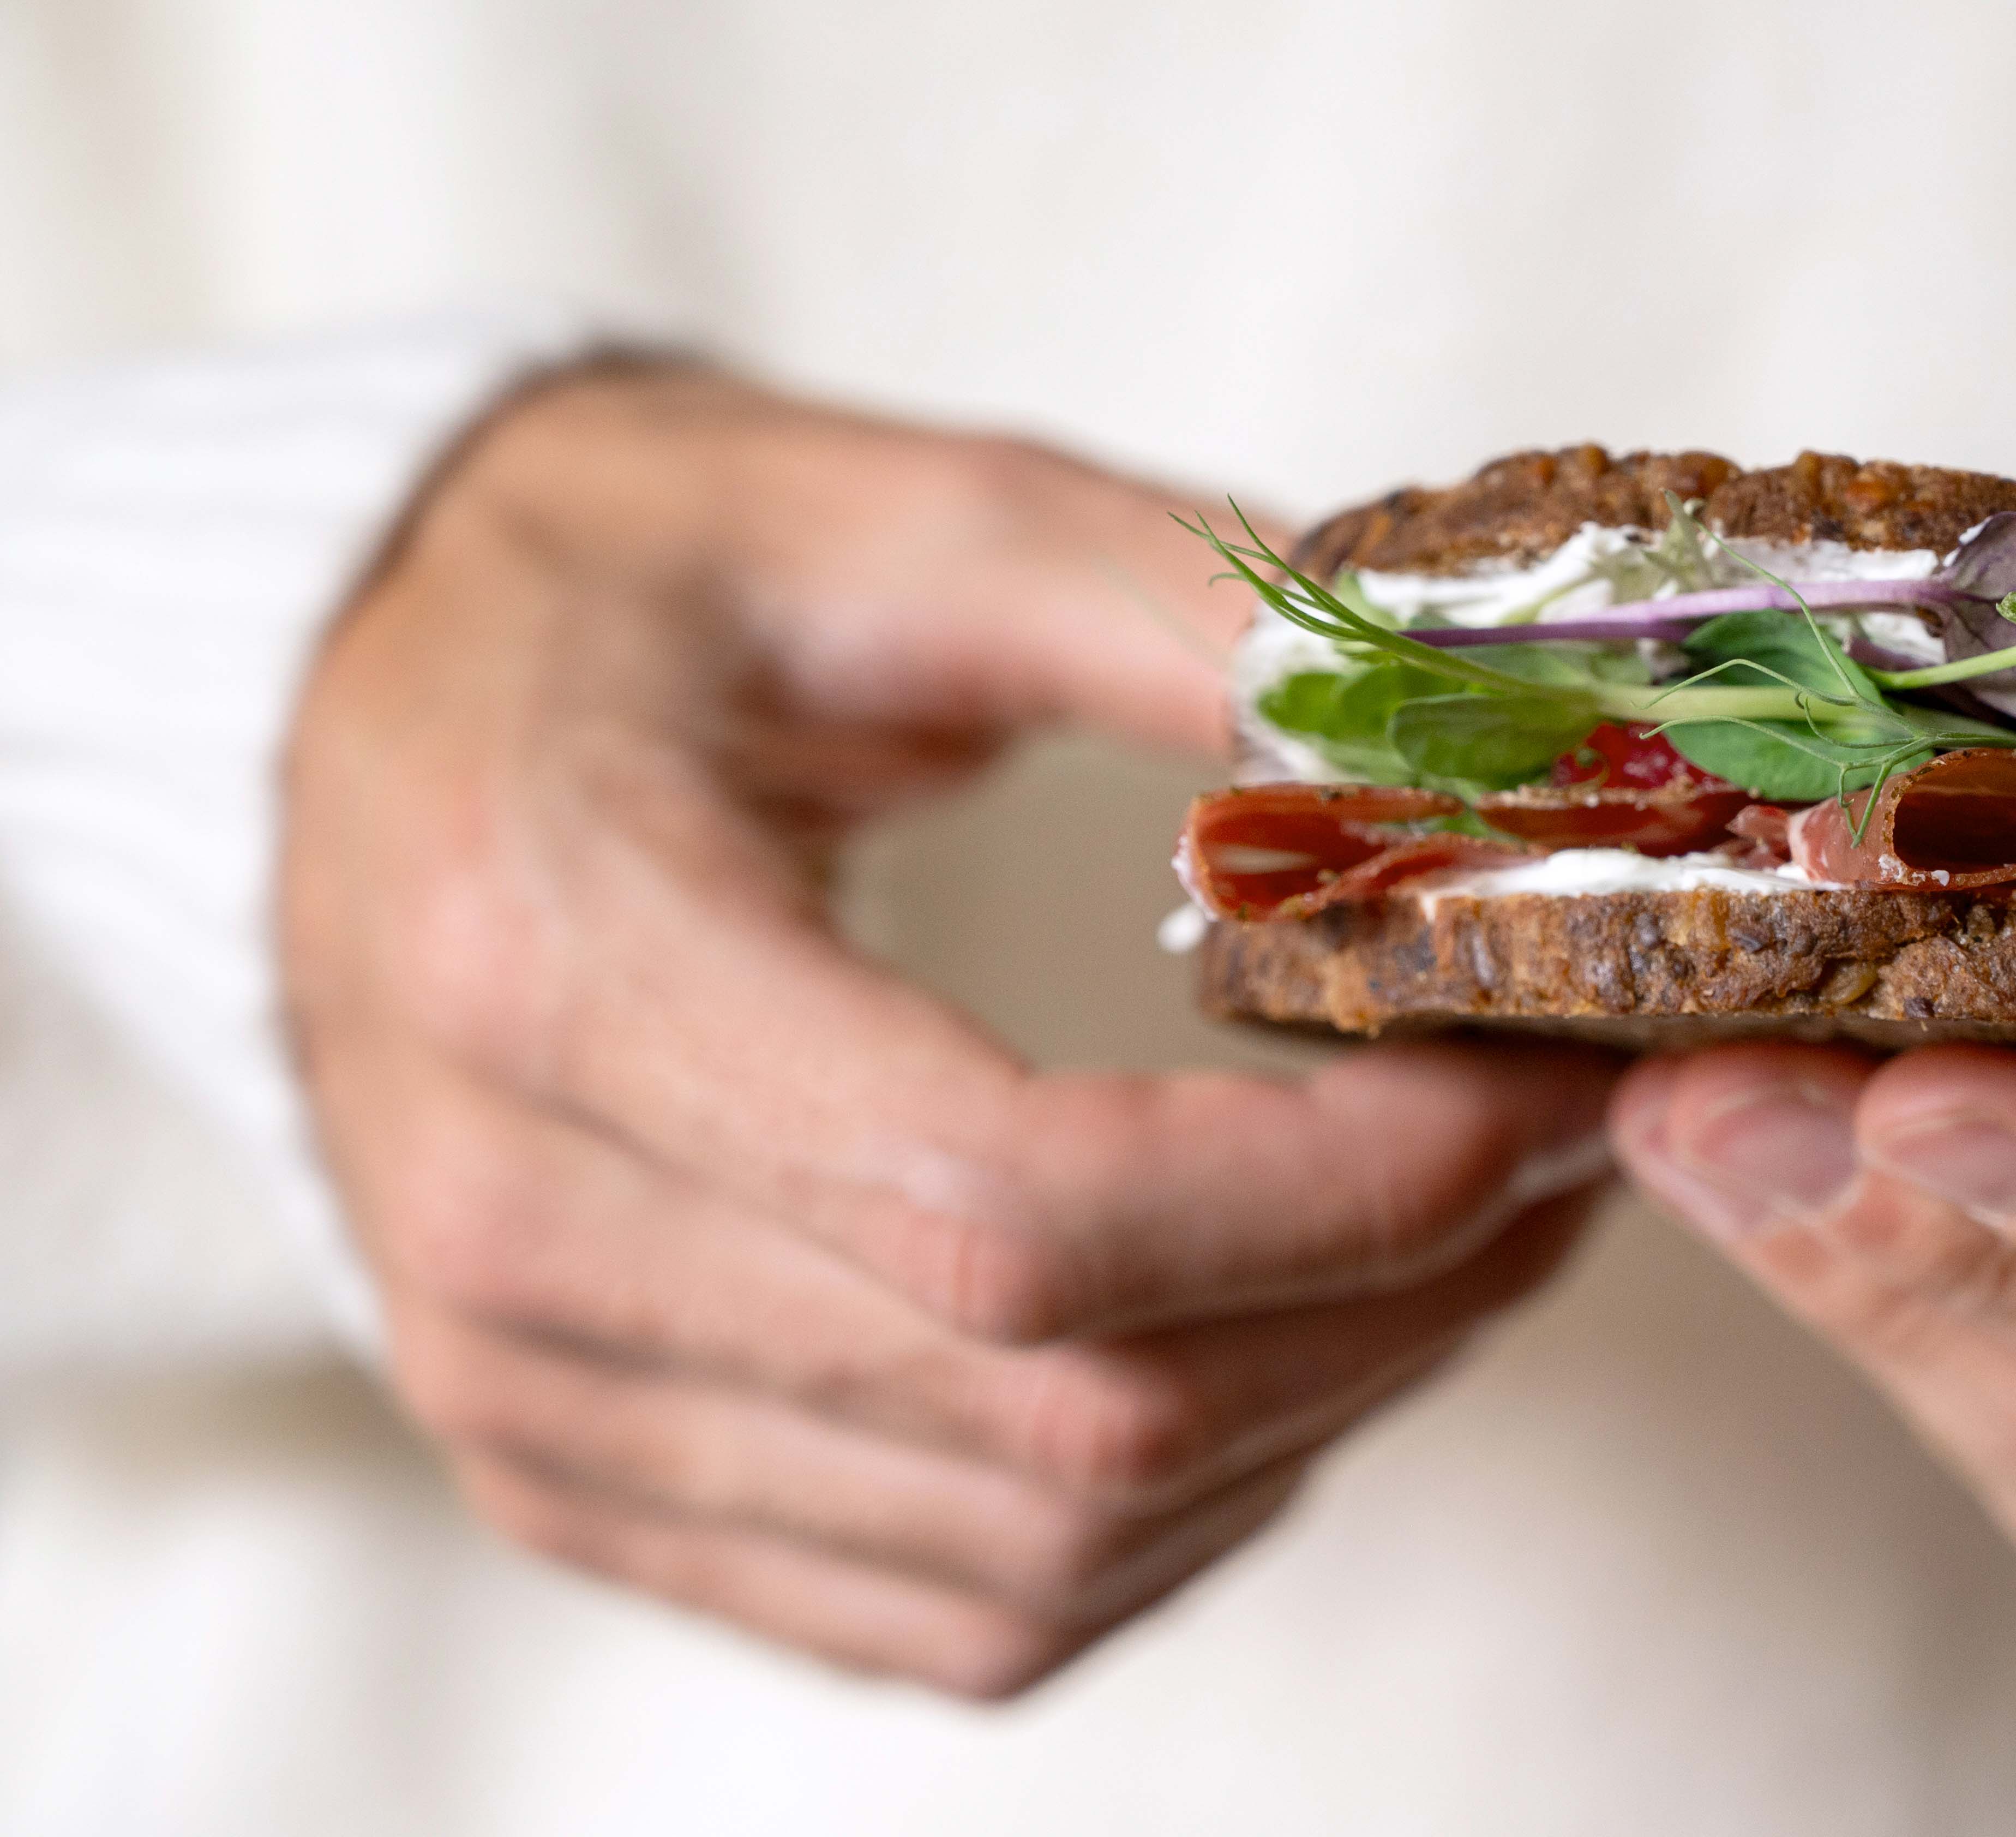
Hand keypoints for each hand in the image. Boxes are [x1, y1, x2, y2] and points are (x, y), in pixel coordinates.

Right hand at [282, 364, 1617, 1694]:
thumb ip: (1185, 606)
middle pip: (1073, 1416)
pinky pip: (956, 1612)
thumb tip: (1479, 732)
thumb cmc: (620, 592)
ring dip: (1326, 1402)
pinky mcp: (585, 1484)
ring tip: (1458, 1219)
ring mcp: (534, 1401)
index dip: (1346, 1186)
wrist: (344, 718)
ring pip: (1049, 1547)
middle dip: (1400, 1291)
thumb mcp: (895, 509)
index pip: (1019, 1217)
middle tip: (1566, 1126)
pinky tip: (1278, 1340)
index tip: (1538, 1077)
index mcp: (560, 966)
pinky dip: (1181, 1513)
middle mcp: (518, 1242)